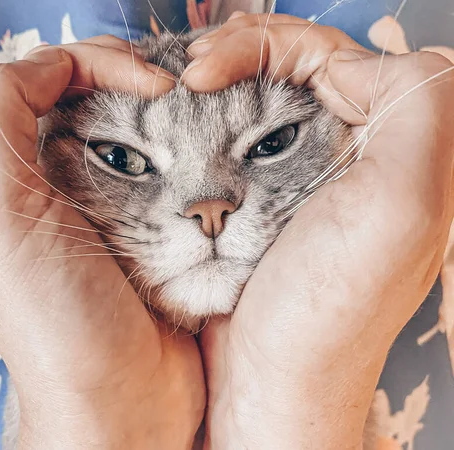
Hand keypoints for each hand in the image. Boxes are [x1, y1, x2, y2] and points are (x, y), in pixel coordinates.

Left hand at [0, 39, 204, 449]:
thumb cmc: (58, 323)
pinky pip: (191, 176)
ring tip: (219, 120)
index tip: (152, 84)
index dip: (102, 62)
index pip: (58, 78)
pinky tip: (229, 159)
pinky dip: (211, 158)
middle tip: (195, 92)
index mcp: (29, 171)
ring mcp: (128, 209)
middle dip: (153, 84)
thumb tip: (46, 63)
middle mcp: (75, 185)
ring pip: (156, 133)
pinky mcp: (170, 235)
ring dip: (187, 118)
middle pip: (112, 100)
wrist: (123, 408)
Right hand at [182, 13, 453, 448]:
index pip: (331, 55)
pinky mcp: (262, 200)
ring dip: (222, 78)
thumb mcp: (400, 207)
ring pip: (264, 96)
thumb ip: (419, 108)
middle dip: (239, 50)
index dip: (266, 46)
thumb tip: (364, 62)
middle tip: (191, 68)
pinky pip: (239, 136)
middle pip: (295, 67)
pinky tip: (184, 120)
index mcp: (392, 146)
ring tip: (180, 85)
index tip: (205, 70)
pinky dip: (210, 118)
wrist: (270, 379)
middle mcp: (351, 155)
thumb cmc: (328, 309)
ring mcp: (302, 176)